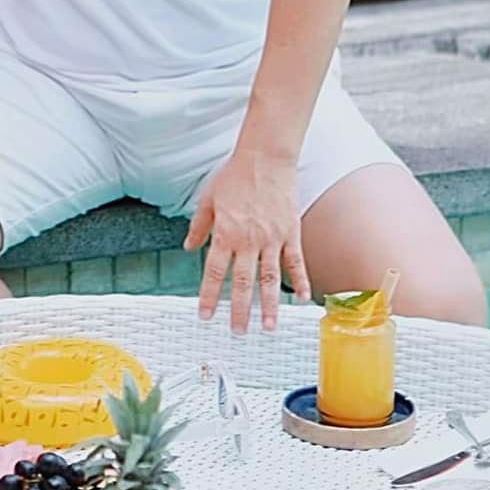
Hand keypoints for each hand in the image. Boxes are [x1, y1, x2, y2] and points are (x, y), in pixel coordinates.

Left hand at [184, 150, 310, 333]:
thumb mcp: (208, 199)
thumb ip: (199, 226)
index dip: (209, 296)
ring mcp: (272, 238)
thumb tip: (189, 247)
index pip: (214, 272)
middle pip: (242, 283)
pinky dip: (299, 281)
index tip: (205, 316)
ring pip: (270, 279)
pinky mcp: (291, 232)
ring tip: (268, 328)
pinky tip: (300, 299)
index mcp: (226, 234)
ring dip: (269, 305)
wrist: (265, 157)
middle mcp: (248, 240)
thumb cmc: (234, 176)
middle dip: (238, 310)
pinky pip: (295, 262)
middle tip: (237, 332)